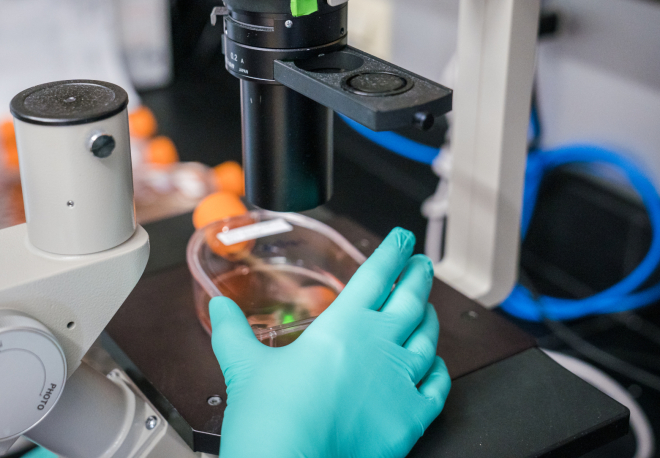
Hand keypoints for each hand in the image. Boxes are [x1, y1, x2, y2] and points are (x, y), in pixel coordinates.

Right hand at [210, 227, 450, 457]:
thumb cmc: (271, 421)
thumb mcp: (244, 366)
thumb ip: (232, 331)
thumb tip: (220, 307)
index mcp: (343, 325)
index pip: (376, 276)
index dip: (392, 252)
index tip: (402, 239)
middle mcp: (379, 345)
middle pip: (411, 298)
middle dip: (418, 275)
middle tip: (421, 264)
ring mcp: (399, 380)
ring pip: (428, 338)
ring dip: (430, 318)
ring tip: (428, 309)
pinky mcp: (412, 417)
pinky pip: (438, 386)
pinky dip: (439, 370)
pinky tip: (435, 366)